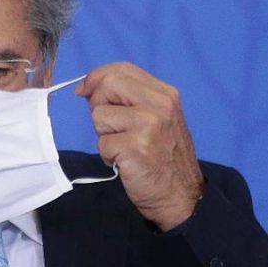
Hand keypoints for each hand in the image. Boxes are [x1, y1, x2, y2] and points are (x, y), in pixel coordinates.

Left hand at [75, 62, 203, 230]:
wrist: (181, 197)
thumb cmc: (162, 158)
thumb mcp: (156, 118)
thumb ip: (130, 99)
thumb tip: (88, 87)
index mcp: (165, 94)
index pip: (121, 69)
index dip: (97, 77)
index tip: (85, 90)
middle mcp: (160, 105)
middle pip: (106, 84)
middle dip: (98, 104)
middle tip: (112, 127)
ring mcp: (148, 125)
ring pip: (99, 115)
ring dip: (104, 135)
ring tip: (125, 148)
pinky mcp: (135, 147)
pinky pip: (102, 143)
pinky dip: (108, 156)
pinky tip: (126, 162)